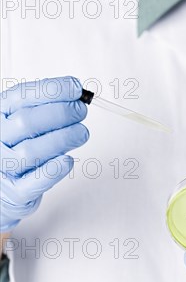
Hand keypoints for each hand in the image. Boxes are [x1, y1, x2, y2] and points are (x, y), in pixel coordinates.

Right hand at [0, 76, 88, 231]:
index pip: (22, 97)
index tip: (76, 89)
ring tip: (81, 133)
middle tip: (80, 111)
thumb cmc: (17, 146)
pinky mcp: (14, 192)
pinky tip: (67, 160)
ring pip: (31, 152)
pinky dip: (54, 170)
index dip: (52, 90)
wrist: (3, 186)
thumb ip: (45, 105)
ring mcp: (2, 166)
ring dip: (63, 139)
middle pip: (27, 122)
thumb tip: (76, 93)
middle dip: (61, 113)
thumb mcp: (22, 119)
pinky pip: (34, 182)